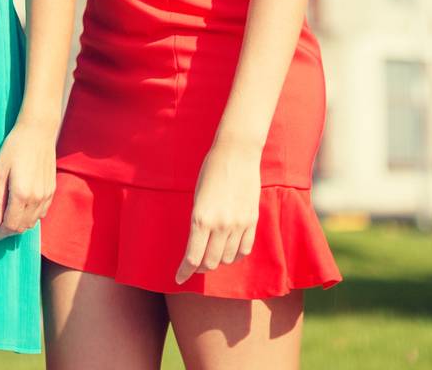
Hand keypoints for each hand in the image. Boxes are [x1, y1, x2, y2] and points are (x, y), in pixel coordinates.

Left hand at [0, 121, 55, 241]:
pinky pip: (41, 213)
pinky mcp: (52, 190)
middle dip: (7, 232)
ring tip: (7, 221)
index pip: (10, 226)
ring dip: (19, 226)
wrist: (38, 131)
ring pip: (32, 222)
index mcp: (21, 194)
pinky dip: (31, 218)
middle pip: (21, 227)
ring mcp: (46, 195)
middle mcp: (36, 199)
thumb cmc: (14, 147)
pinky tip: (22, 211)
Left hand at [175, 138, 259, 282]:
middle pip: (210, 262)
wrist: (236, 153)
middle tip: (196, 263)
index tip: (179, 279)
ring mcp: (239, 224)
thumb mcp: (197, 197)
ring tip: (212, 253)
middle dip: (201, 266)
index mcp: (201, 218)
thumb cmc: (211, 170)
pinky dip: (235, 255)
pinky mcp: (252, 221)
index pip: (193, 257)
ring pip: (228, 259)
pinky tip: (230, 250)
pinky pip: (245, 249)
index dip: (185, 272)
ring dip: (218, 260)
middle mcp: (220, 225)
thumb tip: (198, 245)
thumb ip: (198, 222)